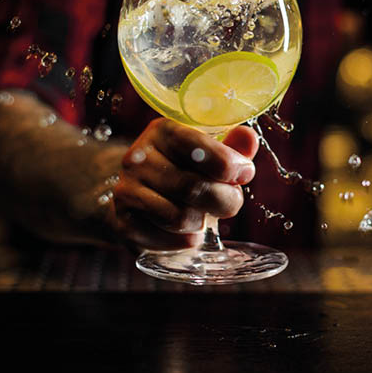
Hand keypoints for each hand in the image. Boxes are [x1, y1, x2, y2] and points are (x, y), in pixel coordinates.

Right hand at [110, 119, 258, 250]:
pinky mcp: (123, 222)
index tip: (244, 174)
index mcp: (163, 131)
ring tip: (204, 216)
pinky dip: (186, 241)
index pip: (198, 146)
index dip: (229, 165)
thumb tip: (248, 138)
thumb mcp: (211, 154)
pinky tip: (189, 232)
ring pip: (180, 216)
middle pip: (193, 187)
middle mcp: (139, 157)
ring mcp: (126, 190)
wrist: (144, 196)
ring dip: (203, 222)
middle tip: (230, 202)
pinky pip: (165, 239)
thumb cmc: (187, 171)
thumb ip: (232, 148)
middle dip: (225, 200)